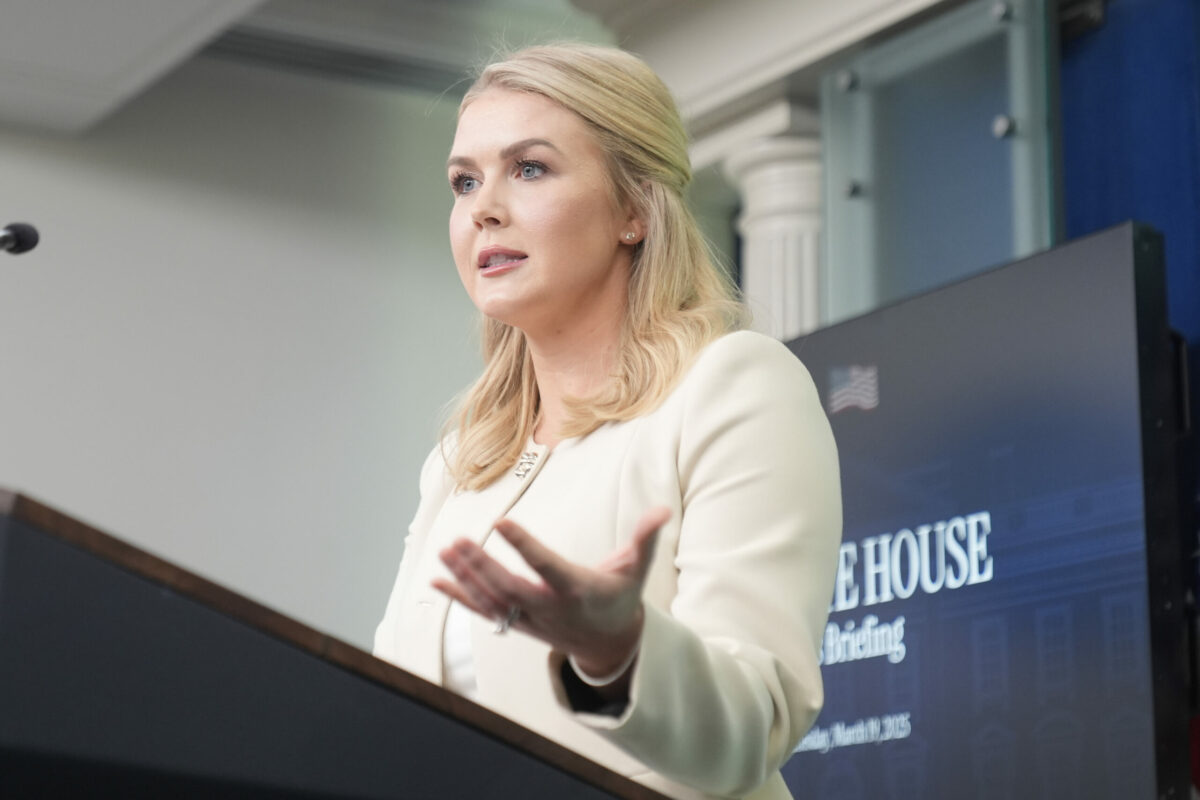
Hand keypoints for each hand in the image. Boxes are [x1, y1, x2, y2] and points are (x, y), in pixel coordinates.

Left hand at [432, 506, 670, 680]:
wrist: (609, 645)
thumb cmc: (620, 597)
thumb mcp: (636, 569)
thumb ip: (645, 538)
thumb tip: (663, 510)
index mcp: (576, 589)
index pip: (546, 565)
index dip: (524, 545)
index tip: (502, 522)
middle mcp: (550, 607)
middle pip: (510, 588)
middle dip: (482, 566)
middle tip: (459, 540)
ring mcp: (531, 620)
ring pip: (492, 600)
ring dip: (466, 577)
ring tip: (445, 550)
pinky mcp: (518, 624)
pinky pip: (484, 612)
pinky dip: (459, 597)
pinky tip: (436, 580)